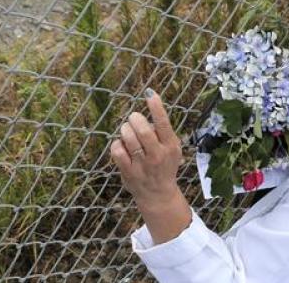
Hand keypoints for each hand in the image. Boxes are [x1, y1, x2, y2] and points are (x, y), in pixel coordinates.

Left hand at [110, 89, 190, 243]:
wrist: (158, 195)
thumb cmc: (164, 165)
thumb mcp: (172, 149)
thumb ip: (163, 132)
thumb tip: (150, 108)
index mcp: (171, 146)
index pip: (163, 123)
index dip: (156, 106)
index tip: (149, 93)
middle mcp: (158, 155)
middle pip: (142, 130)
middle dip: (134, 119)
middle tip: (133, 118)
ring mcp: (142, 165)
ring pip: (128, 138)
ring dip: (125, 129)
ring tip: (127, 130)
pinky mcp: (129, 172)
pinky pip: (117, 150)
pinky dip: (117, 143)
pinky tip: (121, 145)